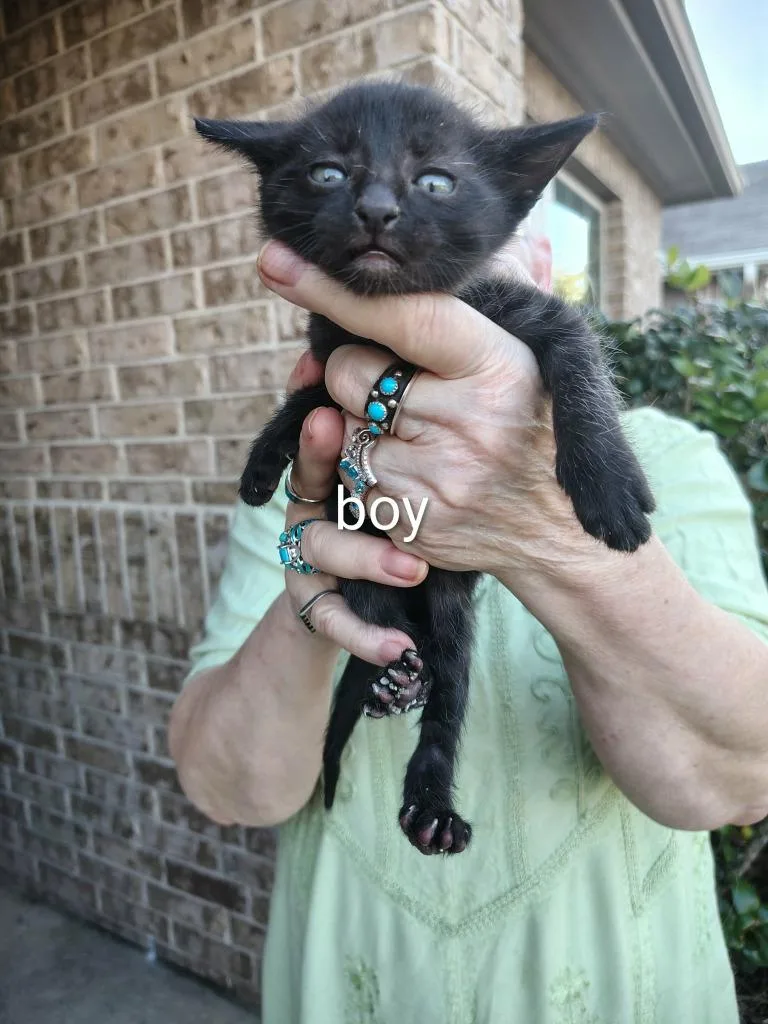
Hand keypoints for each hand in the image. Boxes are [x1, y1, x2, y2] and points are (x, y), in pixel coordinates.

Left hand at [259, 242, 599, 582]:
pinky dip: (370, 476)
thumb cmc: (536, 427)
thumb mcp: (531, 356)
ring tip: (421, 439)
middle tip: (398, 387)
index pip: (406, 316)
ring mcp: (440, 478)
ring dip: (362, 429)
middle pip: (352, 374)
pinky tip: (417, 478)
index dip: (337, 291)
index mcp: (501, 366)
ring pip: (343, 430)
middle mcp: (471, 422)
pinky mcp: (414, 522)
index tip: (277, 262)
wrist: (558, 535)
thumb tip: (443, 259)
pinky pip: (351, 482)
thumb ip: (485, 305)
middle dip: (356, 375)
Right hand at [281, 352, 428, 665]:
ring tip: (411, 569)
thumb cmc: (409, 524)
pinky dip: (362, 634)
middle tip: (331, 427)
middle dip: (317, 454)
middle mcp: (314, 505)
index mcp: (335, 470)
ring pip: (316, 545)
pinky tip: (398, 647)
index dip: (320, 404)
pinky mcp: (316, 604)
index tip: (332, 385)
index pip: (319, 430)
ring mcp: (309, 555)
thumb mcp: (418, 481)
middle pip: (305, 474)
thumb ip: (416, 443)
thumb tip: (444, 383)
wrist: (382, 602)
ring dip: (362, 556)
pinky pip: (329, 618)